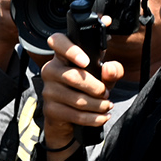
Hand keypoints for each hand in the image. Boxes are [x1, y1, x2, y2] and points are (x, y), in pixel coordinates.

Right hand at [36, 31, 121, 158]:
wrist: (68, 117)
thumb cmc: (86, 89)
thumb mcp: (103, 78)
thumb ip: (112, 70)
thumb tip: (109, 69)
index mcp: (62, 56)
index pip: (58, 41)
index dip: (71, 50)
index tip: (86, 61)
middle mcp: (50, 70)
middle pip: (73, 76)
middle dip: (96, 87)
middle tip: (105, 93)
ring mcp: (48, 91)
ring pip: (77, 99)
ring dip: (98, 105)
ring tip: (107, 105)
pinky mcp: (50, 110)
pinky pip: (75, 115)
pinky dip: (94, 118)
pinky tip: (102, 117)